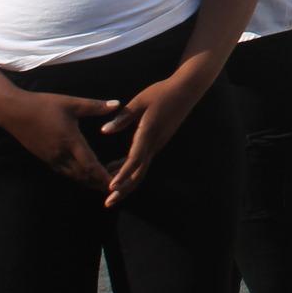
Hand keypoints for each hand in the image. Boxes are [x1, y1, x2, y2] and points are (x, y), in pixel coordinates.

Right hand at [0, 90, 117, 192]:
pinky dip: (76, 176)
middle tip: (114, 189)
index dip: (103, 175)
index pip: (90, 164)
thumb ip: (95, 106)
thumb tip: (117, 104)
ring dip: (88, 181)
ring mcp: (52, 158)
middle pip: (83, 175)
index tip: (116, 183)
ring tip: (102, 185)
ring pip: (73, 175)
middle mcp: (61, 154)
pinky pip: (64, 171)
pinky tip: (83, 175)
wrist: (15, 112)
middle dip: (99, 182)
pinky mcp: (45, 157)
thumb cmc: (44, 105)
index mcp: (71, 141)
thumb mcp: (72, 103)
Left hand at [98, 72, 207, 205]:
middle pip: (139, 172)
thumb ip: (123, 117)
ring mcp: (157, 143)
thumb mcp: (140, 101)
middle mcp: (155, 143)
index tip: (110, 187)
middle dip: (123, 189)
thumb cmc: (162, 92)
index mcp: (149, 133)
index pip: (134, 159)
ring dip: (125, 180)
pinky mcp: (157, 140)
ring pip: (140, 168)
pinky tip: (114, 168)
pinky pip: (142, 159)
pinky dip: (128, 167)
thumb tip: (104, 131)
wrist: (186, 89)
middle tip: (108, 202)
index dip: (122, 174)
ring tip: (107, 190)